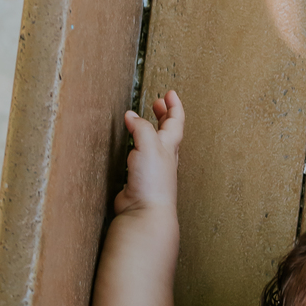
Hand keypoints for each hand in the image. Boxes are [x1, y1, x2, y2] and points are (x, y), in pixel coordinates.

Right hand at [114, 90, 183, 215]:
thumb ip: (141, 128)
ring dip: (149, 130)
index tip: (170, 93)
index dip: (174, 105)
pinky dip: (136, 147)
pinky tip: (130, 147)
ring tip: (141, 121)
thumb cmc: (153, 182)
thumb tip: (132, 116)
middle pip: (167, 131)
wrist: (146, 213)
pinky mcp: (140, 180)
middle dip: (163, 115)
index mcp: (169, 146)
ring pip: (154, 144)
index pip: (175, 121)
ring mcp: (152, 169)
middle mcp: (164, 157)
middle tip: (157, 103)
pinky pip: (140, 158)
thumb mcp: (149, 145)